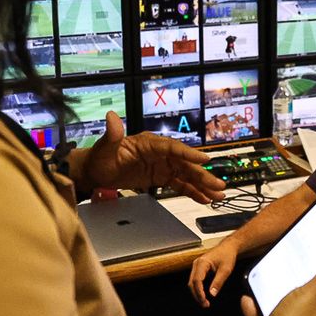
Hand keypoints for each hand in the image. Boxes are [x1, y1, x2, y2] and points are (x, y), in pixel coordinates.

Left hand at [74, 112, 225, 202]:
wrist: (96, 171)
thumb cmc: (100, 157)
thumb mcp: (105, 147)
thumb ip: (112, 134)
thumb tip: (111, 116)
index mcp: (149, 143)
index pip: (172, 148)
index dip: (189, 153)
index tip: (204, 159)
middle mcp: (160, 153)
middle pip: (185, 164)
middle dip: (203, 175)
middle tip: (219, 185)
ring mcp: (162, 165)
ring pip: (187, 175)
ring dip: (203, 185)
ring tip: (219, 195)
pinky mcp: (161, 177)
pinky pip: (179, 184)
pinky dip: (192, 191)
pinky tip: (204, 199)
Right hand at [188, 240, 239, 307]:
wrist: (228, 247)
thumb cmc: (227, 255)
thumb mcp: (226, 270)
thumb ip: (218, 282)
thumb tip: (212, 294)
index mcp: (202, 263)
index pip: (197, 281)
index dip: (199, 292)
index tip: (204, 301)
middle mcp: (196, 264)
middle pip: (192, 283)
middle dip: (197, 295)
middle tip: (205, 305)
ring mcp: (196, 266)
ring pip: (192, 283)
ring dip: (197, 293)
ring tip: (205, 302)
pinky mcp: (199, 269)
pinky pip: (195, 280)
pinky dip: (198, 289)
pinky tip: (204, 295)